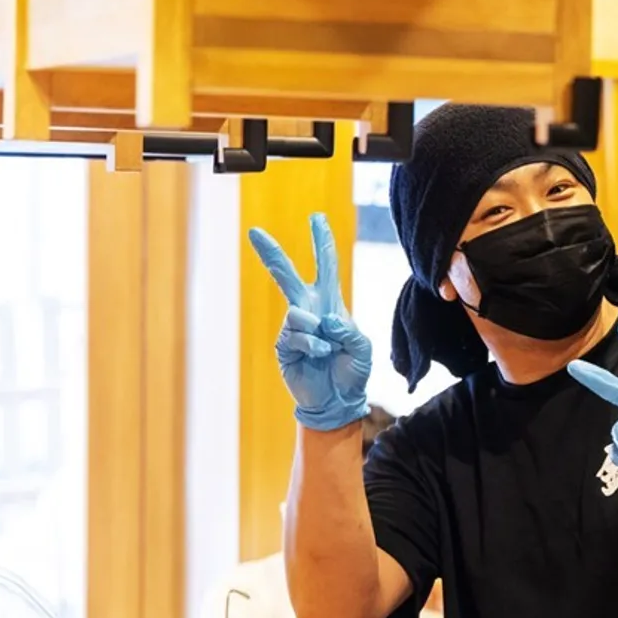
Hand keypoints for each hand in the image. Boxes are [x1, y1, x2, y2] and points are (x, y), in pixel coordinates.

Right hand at [248, 213, 371, 430]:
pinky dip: (313, 345)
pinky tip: (320, 355)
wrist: (338, 399)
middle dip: (272, 254)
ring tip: (329, 348)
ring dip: (318, 330)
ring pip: (298, 312)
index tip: (317, 217)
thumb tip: (325, 319)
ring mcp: (294, 328)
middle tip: (255, 232)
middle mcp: (309, 310)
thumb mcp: (362, 348)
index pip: (326, 266)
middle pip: (287, 276)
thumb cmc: (351, 370)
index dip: (322, 242)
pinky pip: (296, 335)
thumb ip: (349, 330)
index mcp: (330, 303)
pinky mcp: (284, 346)